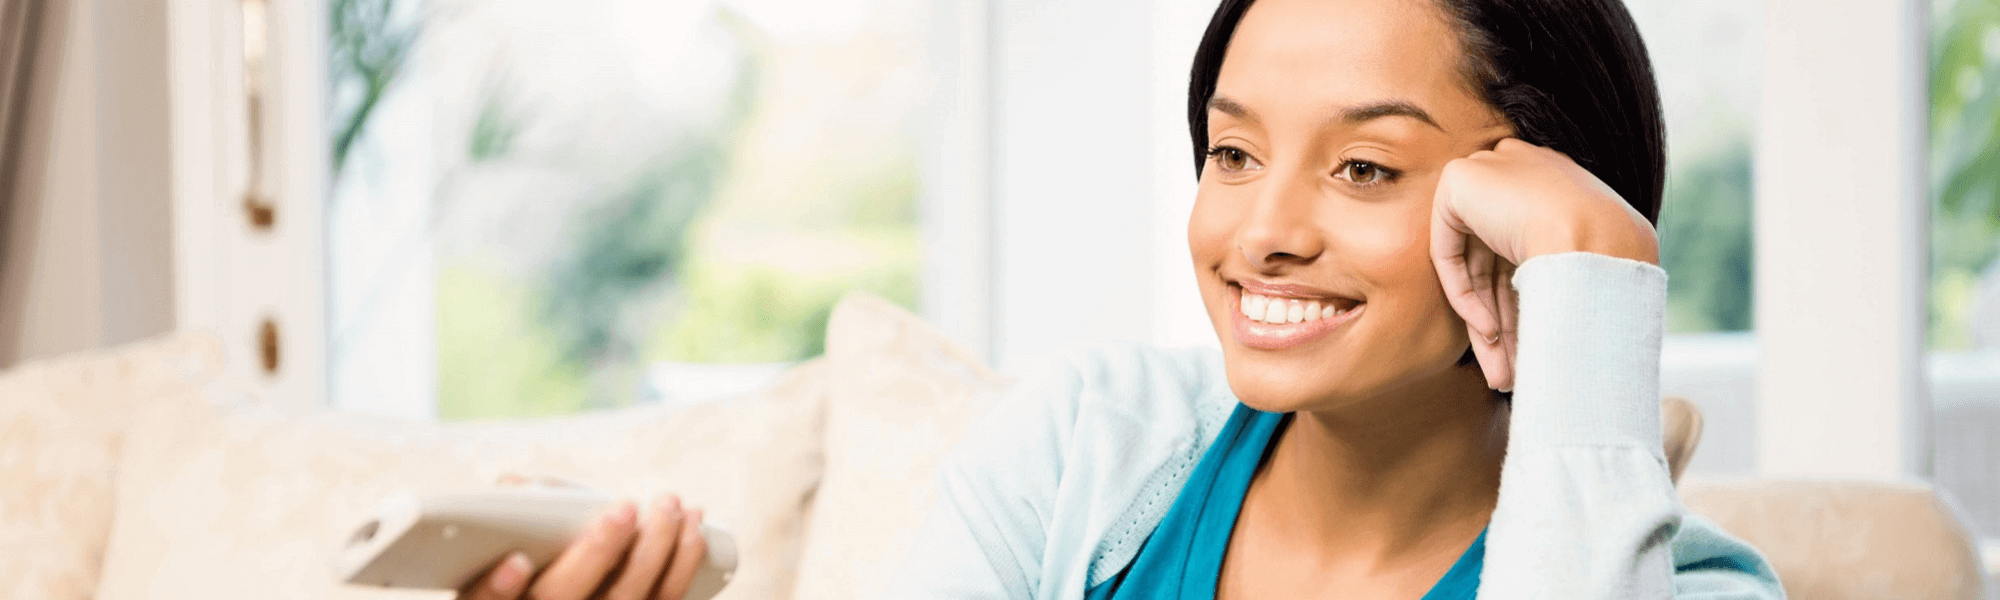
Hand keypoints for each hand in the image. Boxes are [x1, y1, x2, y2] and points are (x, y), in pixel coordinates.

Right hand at [461, 475, 709, 599]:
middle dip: (599, 552)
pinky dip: (684, 562)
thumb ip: (504, 510)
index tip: (518, 560)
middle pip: (566, 597)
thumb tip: (517, 486)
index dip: (499, 588)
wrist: (578, 592)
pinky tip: (692, 526)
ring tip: (668, 504)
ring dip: (657, 548)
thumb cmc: (530, 559)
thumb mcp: (499, 542)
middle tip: (624, 509)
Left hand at [1429, 138, 1658, 391]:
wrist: (1598, 240)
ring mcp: (1491, 172)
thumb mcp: (1593, 273)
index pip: (1528, 252)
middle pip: (1499, 264)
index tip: (1533, 350)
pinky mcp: (1459, 182)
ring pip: (1476, 266)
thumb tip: (1562, 324)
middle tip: (1510, 374)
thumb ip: (1563, 286)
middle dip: (1505, 324)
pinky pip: (1449, 252)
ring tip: (1502, 376)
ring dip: (1487, 325)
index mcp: (1559, 186)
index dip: (1527, 304)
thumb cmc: (1613, 264)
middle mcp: (1524, 174)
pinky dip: (1464, 296)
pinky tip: (1489, 334)